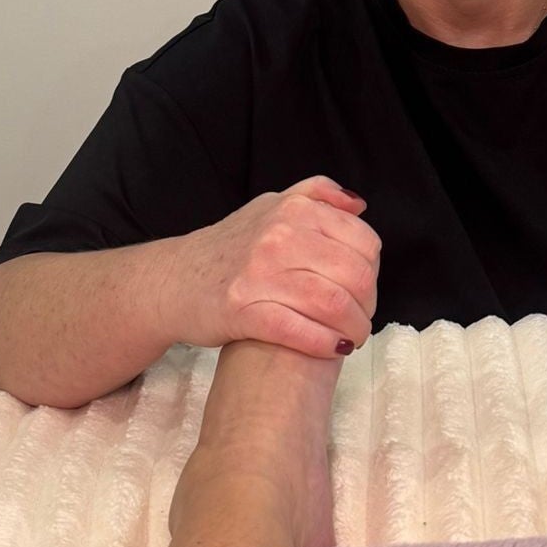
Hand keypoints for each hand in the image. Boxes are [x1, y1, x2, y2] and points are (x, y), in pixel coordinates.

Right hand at [168, 176, 381, 358]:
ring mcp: (258, 274)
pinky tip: (333, 349)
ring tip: (351, 338)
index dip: (373, 272)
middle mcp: (278, 237)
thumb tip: (359, 206)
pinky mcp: (241, 310)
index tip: (365, 290)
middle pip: (354, 276)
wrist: (174, 280)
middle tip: (360, 319)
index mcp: (293, 211)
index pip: (363, 242)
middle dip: (368, 305)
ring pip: (333, 305)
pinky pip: (298, 330)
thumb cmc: (230, 247)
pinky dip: (325, 344)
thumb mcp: (271, 206)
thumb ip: (316, 196)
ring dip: (353, 329)